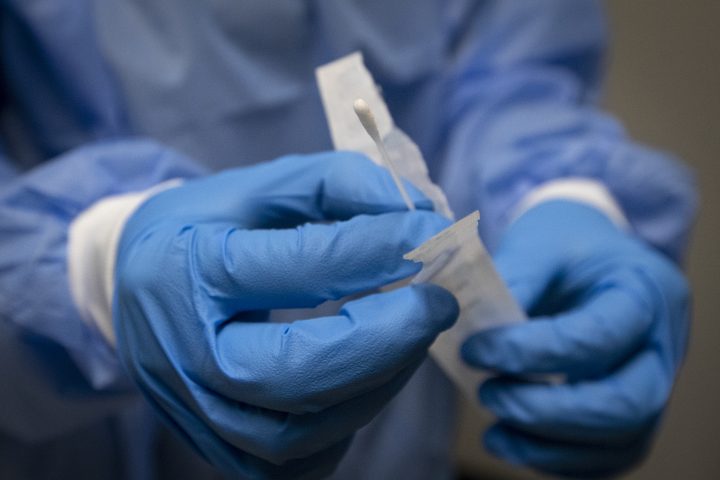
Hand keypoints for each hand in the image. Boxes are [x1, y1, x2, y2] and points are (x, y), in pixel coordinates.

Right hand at [114, 152, 458, 477]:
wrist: (133, 285)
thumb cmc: (201, 229)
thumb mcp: (258, 186)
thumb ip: (337, 185)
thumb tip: (418, 211)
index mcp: (186, 273)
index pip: (295, 269)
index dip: (376, 251)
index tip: (431, 233)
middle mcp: (183, 357)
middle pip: (296, 375)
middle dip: (386, 340)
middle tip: (438, 302)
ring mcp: (198, 415)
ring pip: (304, 431)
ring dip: (379, 381)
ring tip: (411, 333)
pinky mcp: (221, 451)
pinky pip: (301, 459)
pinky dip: (350, 418)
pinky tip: (371, 374)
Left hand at [461, 200, 689, 477]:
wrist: (589, 255)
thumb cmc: (564, 246)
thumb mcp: (537, 245)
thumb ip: (510, 283)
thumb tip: (468, 331)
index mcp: (644, 291)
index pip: (598, 336)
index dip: (532, 352)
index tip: (476, 350)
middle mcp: (662, 345)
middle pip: (626, 403)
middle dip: (547, 410)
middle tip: (488, 393)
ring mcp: (652, 384)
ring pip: (620, 439)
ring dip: (548, 441)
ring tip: (493, 422)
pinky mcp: (631, 412)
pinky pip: (606, 454)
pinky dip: (556, 458)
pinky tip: (507, 440)